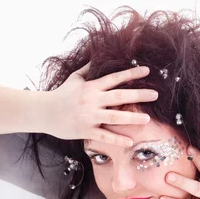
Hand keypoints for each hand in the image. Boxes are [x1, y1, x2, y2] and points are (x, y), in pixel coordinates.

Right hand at [39, 61, 158, 146]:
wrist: (43, 112)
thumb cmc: (61, 95)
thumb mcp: (74, 79)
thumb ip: (88, 69)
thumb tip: (98, 56)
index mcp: (91, 87)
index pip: (115, 78)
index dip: (131, 74)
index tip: (147, 71)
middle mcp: (92, 101)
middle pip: (119, 96)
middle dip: (139, 95)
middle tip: (155, 94)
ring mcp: (89, 116)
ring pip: (114, 117)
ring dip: (132, 118)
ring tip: (147, 119)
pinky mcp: (85, 130)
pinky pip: (104, 136)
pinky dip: (117, 139)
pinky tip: (130, 142)